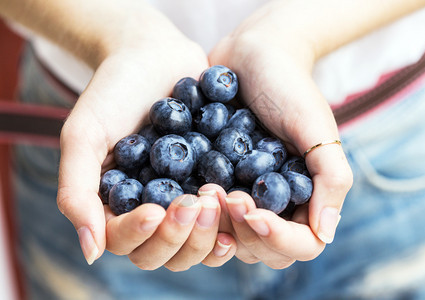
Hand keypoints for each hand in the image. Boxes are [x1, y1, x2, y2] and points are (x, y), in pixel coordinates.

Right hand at [56, 7, 234, 269]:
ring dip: (209, 232)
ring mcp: (184, 200)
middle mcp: (151, 210)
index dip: (141, 235)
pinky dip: (234, 218)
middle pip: (165, 254)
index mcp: (117, 206)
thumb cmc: (113, 91)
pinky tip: (243, 203)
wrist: (155, 55)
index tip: (156, 210)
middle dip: (180, 236)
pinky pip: (226, 218)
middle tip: (194, 203)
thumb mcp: (85, 135)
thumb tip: (90, 253)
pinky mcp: (213, 186)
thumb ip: (76, 192)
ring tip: (217, 198)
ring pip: (197, 245)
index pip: (125, 243)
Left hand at [208, 1, 352, 267]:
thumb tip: (327, 233)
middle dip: (240, 229)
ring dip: (215, 224)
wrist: (253, 55)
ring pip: (229, 239)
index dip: (276, 238)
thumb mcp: (316, 126)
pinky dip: (196, 210)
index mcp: (306, 197)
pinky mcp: (217, 183)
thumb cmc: (290, 86)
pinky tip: (187, 187)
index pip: (301, 244)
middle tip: (222, 193)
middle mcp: (275, 204)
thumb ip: (331, 177)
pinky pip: (205, 214)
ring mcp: (244, 196)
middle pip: (261, 249)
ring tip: (204, 188)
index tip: (249, 209)